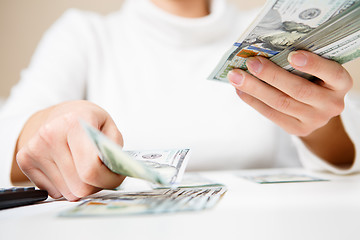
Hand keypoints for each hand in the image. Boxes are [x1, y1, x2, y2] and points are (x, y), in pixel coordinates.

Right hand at [14, 100, 124, 200]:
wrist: (57, 114)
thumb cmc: (85, 120)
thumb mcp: (109, 126)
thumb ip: (114, 149)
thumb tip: (115, 173)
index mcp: (73, 123)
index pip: (90, 170)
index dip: (108, 179)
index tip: (115, 176)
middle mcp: (50, 135)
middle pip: (79, 187)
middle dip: (96, 184)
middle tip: (101, 171)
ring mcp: (34, 149)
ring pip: (68, 193)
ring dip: (81, 185)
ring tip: (83, 165)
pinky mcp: (24, 161)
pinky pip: (54, 192)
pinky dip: (66, 185)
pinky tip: (68, 167)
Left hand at [227, 50, 352, 136]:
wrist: (318, 111)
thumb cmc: (314, 82)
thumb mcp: (317, 71)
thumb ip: (300, 63)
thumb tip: (264, 52)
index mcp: (340, 84)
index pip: (332, 73)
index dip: (313, 64)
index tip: (293, 55)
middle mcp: (331, 104)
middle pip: (298, 90)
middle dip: (271, 75)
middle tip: (251, 62)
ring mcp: (314, 119)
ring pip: (280, 103)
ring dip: (255, 88)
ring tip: (236, 76)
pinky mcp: (297, 129)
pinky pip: (272, 114)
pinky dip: (253, 101)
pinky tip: (241, 90)